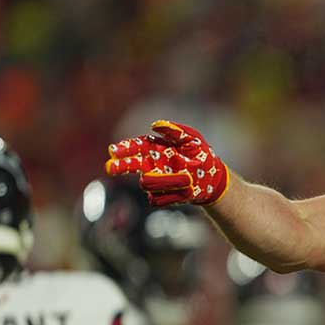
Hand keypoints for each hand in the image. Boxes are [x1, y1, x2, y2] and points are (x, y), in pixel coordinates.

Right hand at [105, 121, 229, 206]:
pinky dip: (171, 195)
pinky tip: (185, 191)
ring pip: (146, 182)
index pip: (136, 147)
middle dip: (120, 165)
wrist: (213, 180)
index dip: (124, 148)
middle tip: (111, 167)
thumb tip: (154, 125)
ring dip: (164, 181)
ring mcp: (155, 181)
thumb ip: (175, 131)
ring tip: (187, 179)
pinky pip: (157, 198)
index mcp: (156, 149)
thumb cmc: (201, 155)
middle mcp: (151, 165)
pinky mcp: (161, 197)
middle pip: (131, 164)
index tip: (113, 150)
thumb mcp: (192, 139)